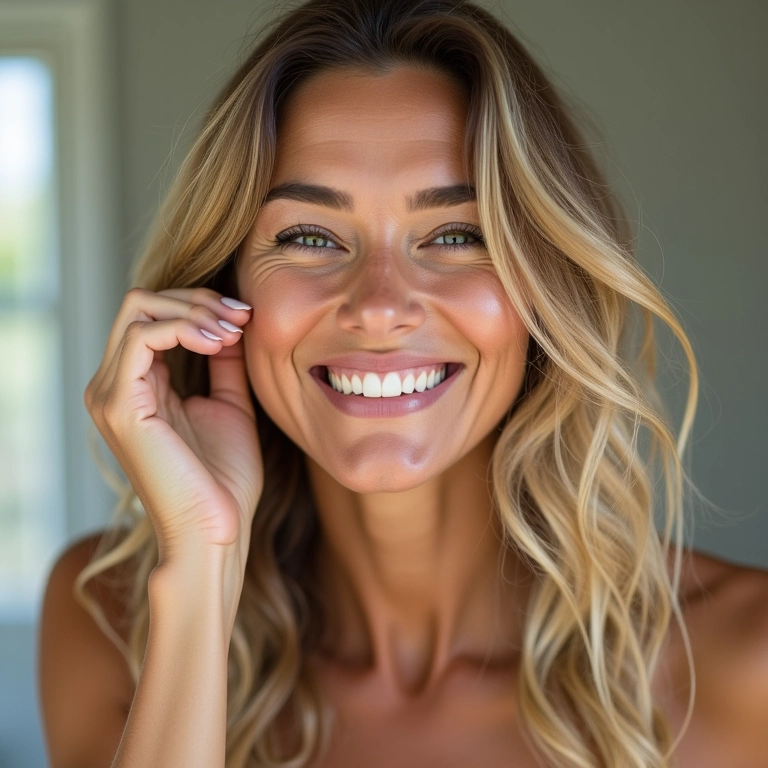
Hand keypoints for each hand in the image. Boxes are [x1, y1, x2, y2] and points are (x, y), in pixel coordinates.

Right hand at [85, 287, 261, 563]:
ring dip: (195, 310)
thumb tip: (231, 320)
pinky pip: (144, 336)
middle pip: (141, 303)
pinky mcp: (120, 405)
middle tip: (242, 317)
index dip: (201, 304)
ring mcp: (110, 394)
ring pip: (139, 310)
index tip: (246, 315)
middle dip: (198, 299)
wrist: (215, 530)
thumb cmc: (223, 478)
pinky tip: (219, 343)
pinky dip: (186, 328)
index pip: (153, 314)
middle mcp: (112, 385)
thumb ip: (223, 362)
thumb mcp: (229, 404)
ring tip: (234, 330)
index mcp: (135, 385)